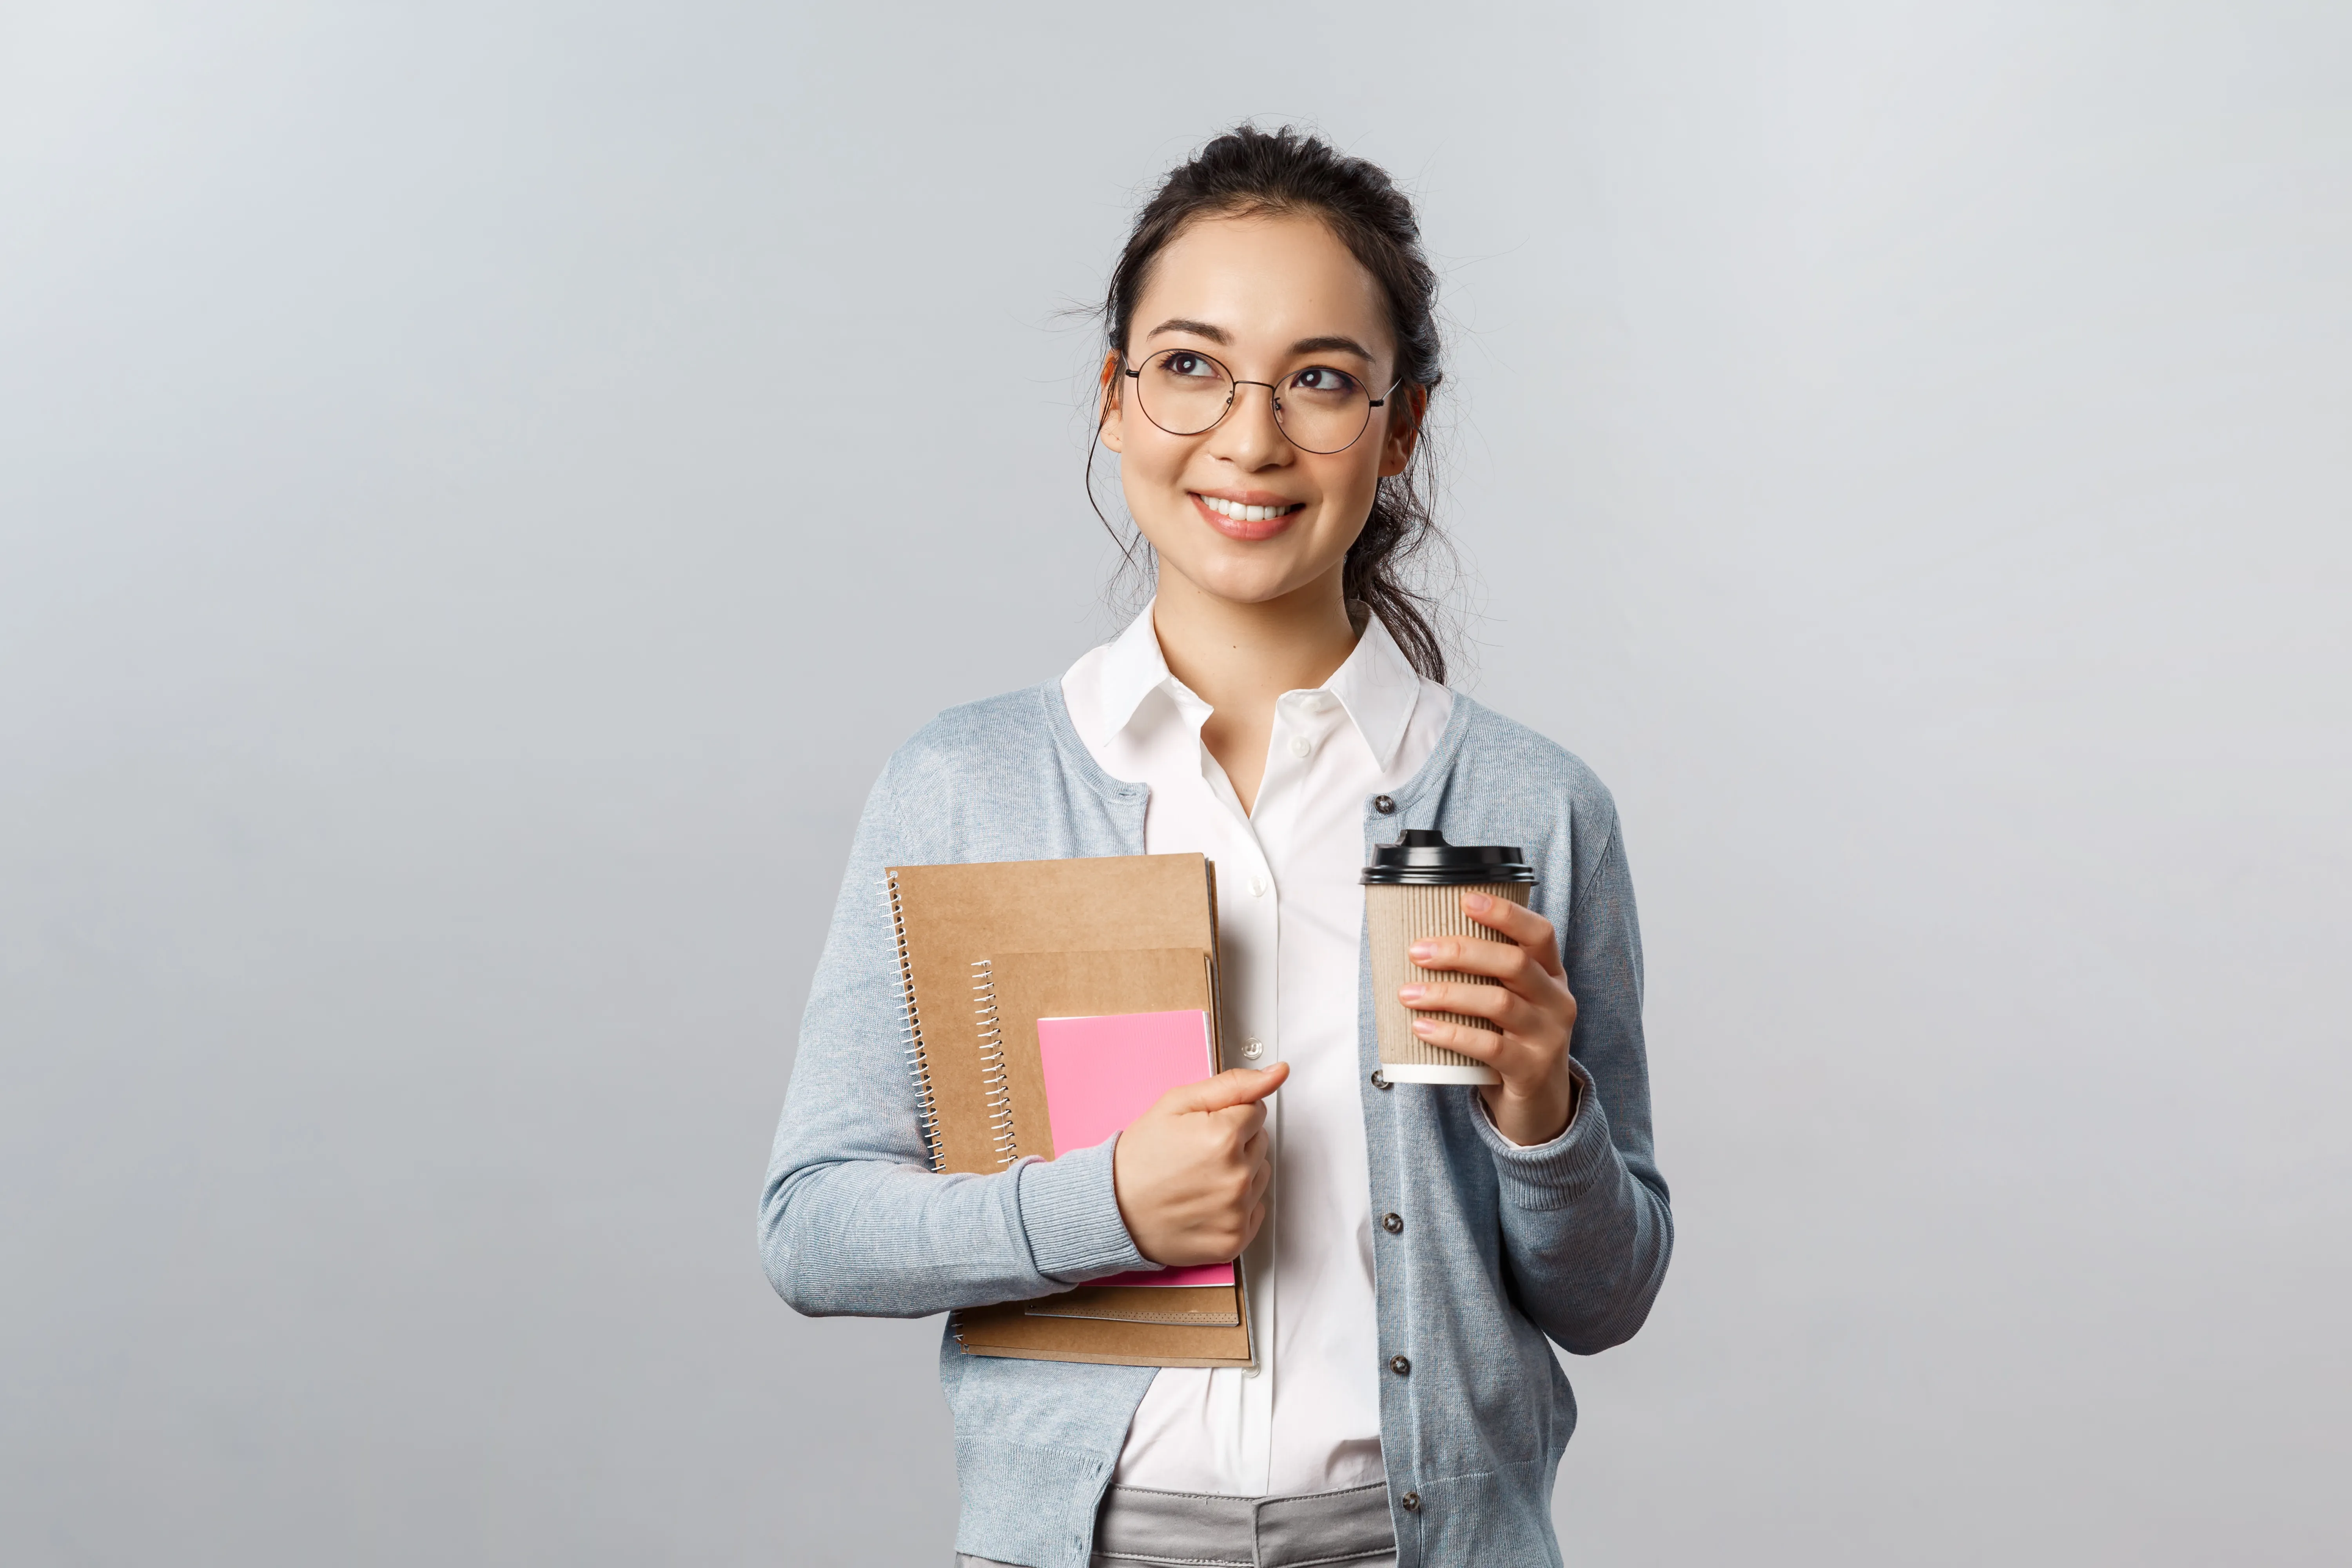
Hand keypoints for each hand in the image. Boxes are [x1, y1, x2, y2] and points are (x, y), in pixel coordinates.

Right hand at [1110, 1063, 1287, 1266]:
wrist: (1113, 1209)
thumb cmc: (1141, 1157)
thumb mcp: (1178, 1103)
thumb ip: (1233, 1085)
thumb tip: (1277, 1073)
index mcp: (1225, 1138)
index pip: (1256, 1110)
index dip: (1228, 1115)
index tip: (1202, 1128)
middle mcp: (1236, 1177)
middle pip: (1261, 1142)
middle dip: (1236, 1142)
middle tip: (1197, 1153)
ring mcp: (1236, 1212)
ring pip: (1260, 1176)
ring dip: (1239, 1173)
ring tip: (1200, 1177)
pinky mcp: (1235, 1240)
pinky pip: (1255, 1210)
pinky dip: (1235, 1206)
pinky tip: (1206, 1201)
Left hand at [1398, 892, 1580, 1145]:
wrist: (1540, 1107)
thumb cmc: (1513, 1042)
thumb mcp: (1510, 1003)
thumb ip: (1485, 976)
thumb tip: (1422, 945)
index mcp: (1551, 976)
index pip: (1539, 933)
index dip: (1504, 913)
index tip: (1465, 899)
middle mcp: (1557, 1001)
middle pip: (1513, 963)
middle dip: (1461, 952)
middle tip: (1418, 951)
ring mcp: (1548, 1037)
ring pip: (1499, 1003)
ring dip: (1447, 993)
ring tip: (1408, 993)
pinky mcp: (1531, 1070)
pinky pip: (1489, 1046)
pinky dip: (1452, 1034)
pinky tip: (1422, 1027)